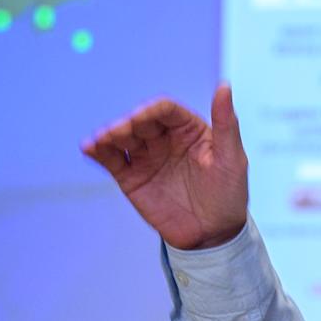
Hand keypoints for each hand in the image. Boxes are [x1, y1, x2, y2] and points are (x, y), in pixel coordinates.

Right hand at [80, 83, 249, 250]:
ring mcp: (146, 158)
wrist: (213, 235)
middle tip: (120, 131)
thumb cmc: (228, 194)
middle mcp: (164, 139)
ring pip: (123, 139)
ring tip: (101, 139)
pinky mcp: (132, 178)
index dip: (151, 111)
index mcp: (188, 129)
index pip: (166, 111)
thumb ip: (226, 123)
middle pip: (140, 123)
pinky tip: (88, 147)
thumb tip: (223, 85)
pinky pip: (112, 160)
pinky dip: (98, 152)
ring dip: (110, 135)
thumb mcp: (232, 158)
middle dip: (128, 124)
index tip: (140, 117)